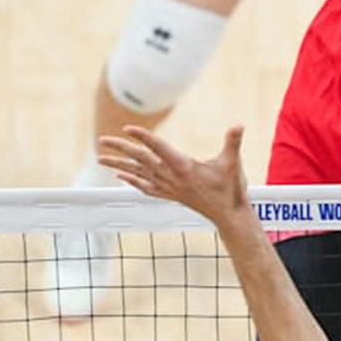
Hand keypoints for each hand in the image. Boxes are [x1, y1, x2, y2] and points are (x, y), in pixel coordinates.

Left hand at [99, 125, 251, 227]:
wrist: (228, 216)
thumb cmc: (231, 189)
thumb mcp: (233, 163)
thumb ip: (233, 142)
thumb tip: (239, 125)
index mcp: (184, 168)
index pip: (158, 148)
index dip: (143, 137)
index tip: (128, 129)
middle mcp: (172, 178)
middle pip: (141, 160)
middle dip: (120, 150)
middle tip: (102, 140)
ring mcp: (169, 188)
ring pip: (139, 173)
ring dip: (118, 165)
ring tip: (100, 158)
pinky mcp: (170, 194)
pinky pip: (145, 186)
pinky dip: (131, 180)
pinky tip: (120, 176)